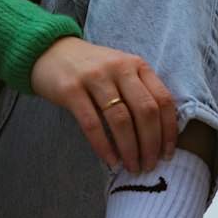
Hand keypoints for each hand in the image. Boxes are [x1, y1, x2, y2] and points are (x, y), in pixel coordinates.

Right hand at [29, 36, 176, 173]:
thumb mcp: (120, 71)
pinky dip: (103, 146)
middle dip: (151, 144)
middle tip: (149, 166)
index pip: (162, 100)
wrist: (49, 51)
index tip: (167, 153)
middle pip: (145, 111)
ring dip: (130, 149)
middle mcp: (118, 67)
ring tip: (132, 167)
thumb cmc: (90, 68)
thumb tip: (158, 135)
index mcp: (136, 64)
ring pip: (121, 120)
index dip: (168, 130)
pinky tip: (110, 160)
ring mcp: (94, 77)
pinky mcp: (71, 89)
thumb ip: (139, 91)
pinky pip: (91, 123)